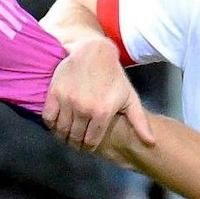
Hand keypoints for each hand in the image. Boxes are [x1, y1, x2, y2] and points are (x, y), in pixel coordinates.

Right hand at [43, 37, 154, 152]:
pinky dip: (51, 124)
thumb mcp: (129, 97)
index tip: (87, 145)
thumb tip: (151, 143)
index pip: (91, 142)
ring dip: (62, 136)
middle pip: (75, 138)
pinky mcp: (55, 93)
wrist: (94, 52)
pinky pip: (48, 117)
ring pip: (61, 130)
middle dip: (75, 143)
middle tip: (75, 141)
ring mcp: (68, 101)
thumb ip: (139, 122)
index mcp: (102, 113)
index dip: (88, 146)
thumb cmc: (114, 76)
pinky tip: (57, 123)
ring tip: (65, 135)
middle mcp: (84, 109)